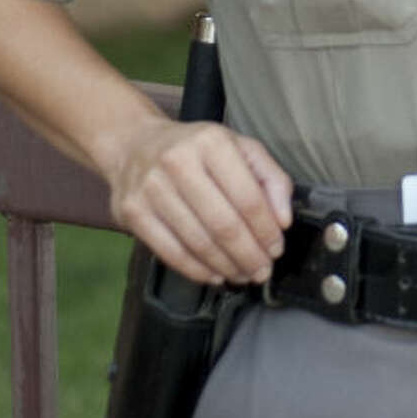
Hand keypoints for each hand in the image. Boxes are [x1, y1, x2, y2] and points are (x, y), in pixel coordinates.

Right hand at [105, 117, 293, 286]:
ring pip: (198, 242)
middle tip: (262, 272)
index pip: (247, 197)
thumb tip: (283, 220)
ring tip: (243, 275)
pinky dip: (197, 270)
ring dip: (226, 266)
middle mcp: (178, 162)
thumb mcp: (240, 147)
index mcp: (211, 142)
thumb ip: (271, 178)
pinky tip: (215, 274)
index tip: (276, 249)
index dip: (266, 230)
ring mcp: (151, 188)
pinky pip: (171, 252)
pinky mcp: (132, 212)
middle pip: (223, 224)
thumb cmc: (197, 149)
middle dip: (249, 255)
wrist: (135, 145)